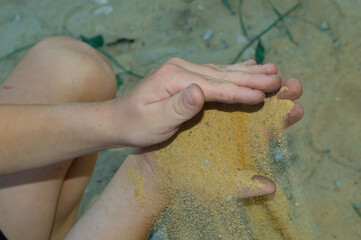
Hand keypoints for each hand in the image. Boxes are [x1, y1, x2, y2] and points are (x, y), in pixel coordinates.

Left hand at [110, 58, 301, 146]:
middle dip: (251, 77)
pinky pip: (215, 72)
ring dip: (248, 71)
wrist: (119, 119)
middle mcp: (180, 68)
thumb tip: (199, 91)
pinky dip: (234, 70)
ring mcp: (183, 69)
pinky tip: (248, 65)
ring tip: (272, 70)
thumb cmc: (135, 125)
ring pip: (222, 70)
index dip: (239, 92)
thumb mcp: (152, 121)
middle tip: (279, 79)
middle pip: (222, 73)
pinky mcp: (185, 75)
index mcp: (174, 77)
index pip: (214, 86)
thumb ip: (177, 107)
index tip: (263, 96)